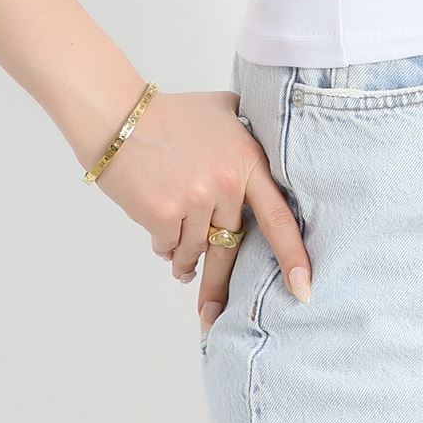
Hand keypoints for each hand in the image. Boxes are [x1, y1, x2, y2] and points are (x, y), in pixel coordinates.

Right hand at [92, 87, 311, 332]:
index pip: (279, 217)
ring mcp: (195, 198)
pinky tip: (160, 234)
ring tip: (177, 252)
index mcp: (248, 160)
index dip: (294, 256)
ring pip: (197, 248)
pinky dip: (164, 247)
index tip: (304, 290)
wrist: (119, 116)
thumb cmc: (172, 113)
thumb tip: (270, 151)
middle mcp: (226, 182)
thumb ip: (250, 132)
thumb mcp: (224, 110)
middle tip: (215, 311)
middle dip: (220, 281)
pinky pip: (169, 247)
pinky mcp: (163, 212)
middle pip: (230, 244)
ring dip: (186, 254)